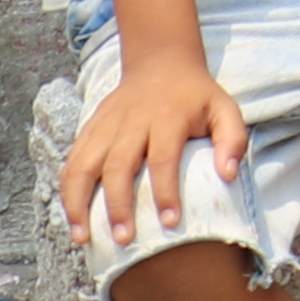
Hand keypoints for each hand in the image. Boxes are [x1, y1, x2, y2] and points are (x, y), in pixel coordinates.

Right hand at [57, 53, 244, 258]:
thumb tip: (229, 175)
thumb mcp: (224, 108)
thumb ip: (232, 140)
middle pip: (118, 166)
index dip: (166, 191)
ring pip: (84, 164)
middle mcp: (132, 122)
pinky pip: (72, 160)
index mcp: (168, 117)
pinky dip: (67, 190)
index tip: (171, 223)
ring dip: (79, 203)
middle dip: (118, 206)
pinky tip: (71, 217)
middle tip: (124, 239)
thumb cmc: (196, 96)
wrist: (160, 61)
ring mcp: (106, 125)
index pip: (164, 159)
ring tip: (82, 238)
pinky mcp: (89, 127)